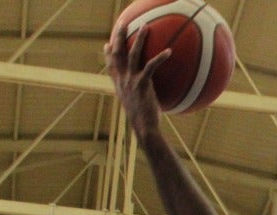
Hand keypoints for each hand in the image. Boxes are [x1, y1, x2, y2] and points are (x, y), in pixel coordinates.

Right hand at [105, 19, 170, 140]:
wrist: (144, 129)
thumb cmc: (144, 121)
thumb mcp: (137, 106)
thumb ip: (139, 96)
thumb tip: (148, 96)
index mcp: (120, 85)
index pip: (111, 66)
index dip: (108, 54)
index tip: (107, 44)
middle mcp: (122, 80)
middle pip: (117, 53)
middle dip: (118, 37)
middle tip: (122, 24)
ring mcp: (131, 81)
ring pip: (133, 54)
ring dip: (139, 39)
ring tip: (145, 27)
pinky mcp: (142, 84)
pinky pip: (151, 66)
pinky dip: (160, 58)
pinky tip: (169, 51)